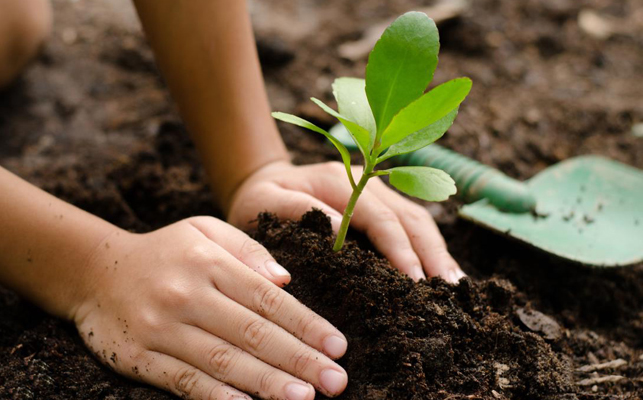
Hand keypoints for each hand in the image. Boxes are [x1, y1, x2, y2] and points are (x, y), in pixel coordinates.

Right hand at [73, 217, 347, 399]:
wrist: (93, 271)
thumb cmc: (165, 252)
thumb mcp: (204, 231)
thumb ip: (247, 250)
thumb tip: (285, 280)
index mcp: (209, 262)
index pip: (267, 299)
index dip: (306, 324)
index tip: (338, 346)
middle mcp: (187, 294)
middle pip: (252, 332)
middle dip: (298, 359)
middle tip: (336, 381)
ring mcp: (160, 328)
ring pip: (223, 360)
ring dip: (267, 383)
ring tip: (304, 398)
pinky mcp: (139, 357)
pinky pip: (183, 381)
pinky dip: (216, 397)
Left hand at [228, 161, 464, 282]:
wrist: (262, 183)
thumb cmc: (259, 201)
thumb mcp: (265, 204)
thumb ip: (296, 212)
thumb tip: (338, 232)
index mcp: (338, 181)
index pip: (380, 217)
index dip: (400, 249)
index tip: (415, 281)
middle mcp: (366, 181)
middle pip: (410, 217)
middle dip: (432, 254)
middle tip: (448, 292)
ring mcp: (377, 191)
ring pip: (419, 219)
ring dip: (438, 252)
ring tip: (454, 287)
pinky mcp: (380, 205)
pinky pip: (411, 224)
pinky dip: (429, 248)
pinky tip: (442, 273)